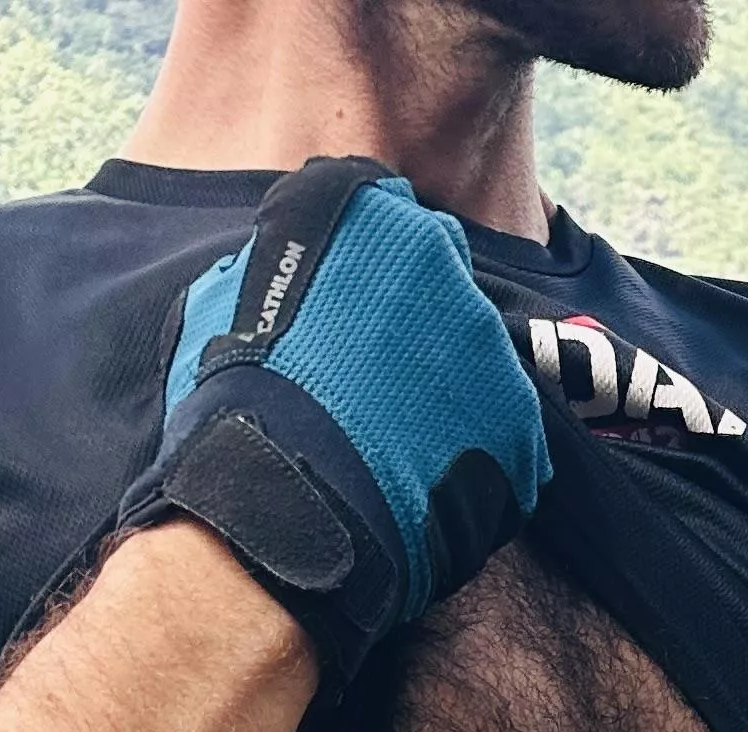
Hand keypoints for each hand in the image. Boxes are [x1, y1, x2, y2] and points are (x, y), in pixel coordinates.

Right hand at [115, 158, 548, 689]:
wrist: (289, 495)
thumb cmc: (241, 396)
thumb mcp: (226, 300)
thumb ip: (273, 269)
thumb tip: (271, 270)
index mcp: (372, 219)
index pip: (392, 225)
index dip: (374, 278)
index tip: (356, 317)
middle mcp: (444, 262)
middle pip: (444, 292)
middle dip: (419, 332)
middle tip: (377, 390)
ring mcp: (490, 344)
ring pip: (477, 366)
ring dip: (448, 400)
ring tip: (400, 451)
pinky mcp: (521, 423)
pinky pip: (508, 441)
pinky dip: (478, 465)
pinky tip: (429, 491)